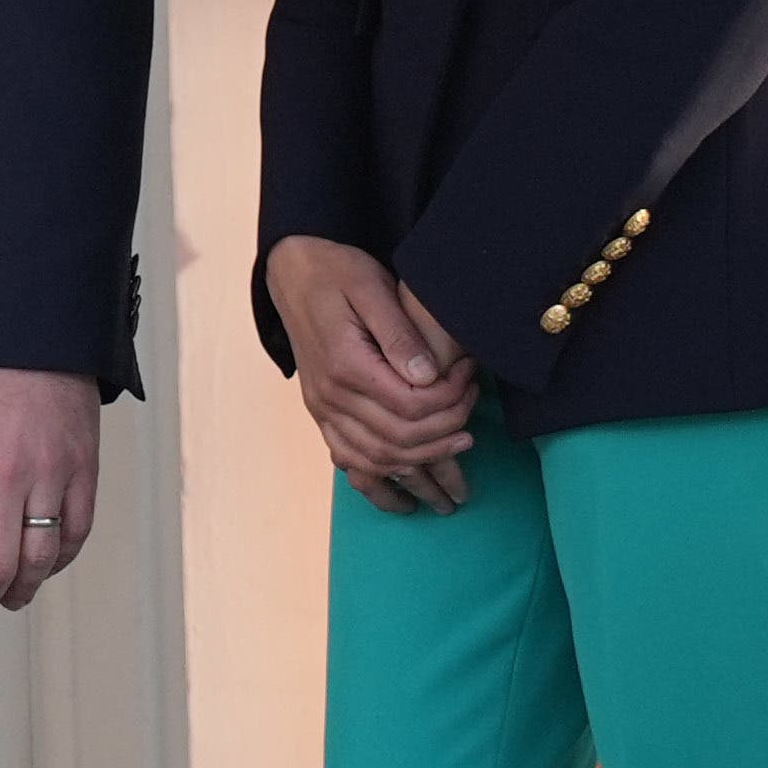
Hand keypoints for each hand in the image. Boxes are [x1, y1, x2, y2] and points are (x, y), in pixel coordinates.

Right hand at [263, 235, 479, 510]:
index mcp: (346, 364)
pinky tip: (406, 495)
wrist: (293, 273)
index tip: (471, 377)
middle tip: (474, 420)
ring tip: (456, 462)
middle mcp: (330, 395)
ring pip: (375, 459)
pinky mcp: (321, 413)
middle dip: (444, 435)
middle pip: (398, 439)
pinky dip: (378, 482)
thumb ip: (399, 333)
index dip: (451, 401)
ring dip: (420, 469)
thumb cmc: (338, 273)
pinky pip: (348, 462)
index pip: (411, 406)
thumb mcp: (371, 288)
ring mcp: (322, 409)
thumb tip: (430, 377)